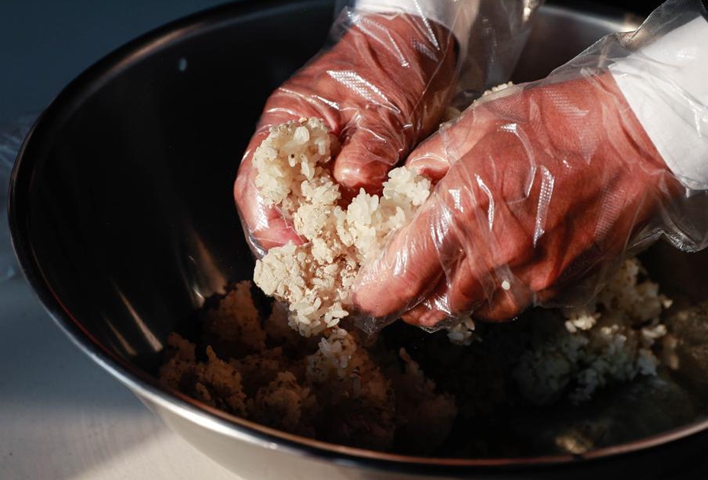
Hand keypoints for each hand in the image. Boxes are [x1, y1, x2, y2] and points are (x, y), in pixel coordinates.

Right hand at [234, 13, 457, 253]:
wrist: (417, 44)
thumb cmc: (393, 65)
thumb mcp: (383, 108)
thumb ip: (368, 149)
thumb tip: (352, 188)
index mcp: (285, 122)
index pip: (255, 183)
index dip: (269, 224)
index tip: (296, 251)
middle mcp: (292, 143)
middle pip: (270, 204)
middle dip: (287, 244)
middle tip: (313, 275)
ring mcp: (315, 156)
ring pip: (298, 209)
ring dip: (313, 240)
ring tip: (334, 270)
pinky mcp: (341, 166)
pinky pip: (328, 205)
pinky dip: (337, 228)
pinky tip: (354, 248)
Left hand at [354, 73, 681, 326]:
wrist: (638, 140)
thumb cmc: (557, 122)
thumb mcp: (478, 124)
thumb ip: (429, 162)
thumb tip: (401, 188)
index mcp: (464, 207)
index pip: (401, 277)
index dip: (373, 295)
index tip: (363, 295)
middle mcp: (495, 253)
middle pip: (431, 308)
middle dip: (408, 302)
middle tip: (401, 285)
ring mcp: (533, 277)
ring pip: (472, 313)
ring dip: (451, 300)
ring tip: (450, 272)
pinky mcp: (562, 288)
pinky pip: (513, 306)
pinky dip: (493, 295)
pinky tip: (497, 266)